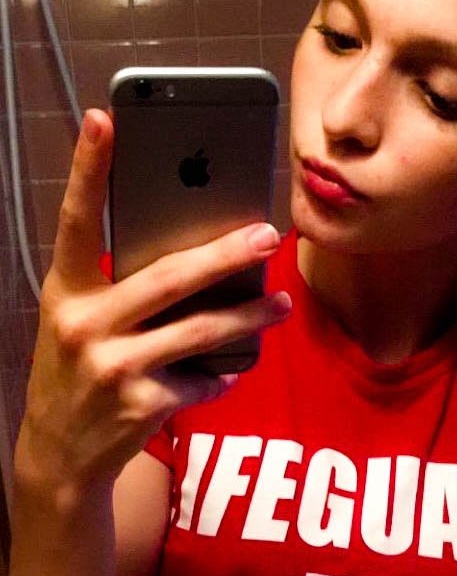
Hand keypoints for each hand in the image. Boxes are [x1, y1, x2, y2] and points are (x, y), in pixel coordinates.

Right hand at [17, 109, 290, 498]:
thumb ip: (117, 292)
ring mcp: (115, 368)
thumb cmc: (76, 376)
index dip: (90, 170)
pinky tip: (226, 372)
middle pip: (169, 278)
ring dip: (248, 316)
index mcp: (67, 293)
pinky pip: (202, 381)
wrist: (59, 456)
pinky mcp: (143, 405)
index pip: (76, 221)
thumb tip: (195, 264)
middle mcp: (86, 325)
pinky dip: (220, 376)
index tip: (106, 119)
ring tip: (279, 304)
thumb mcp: (79, 326)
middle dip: (225, 255)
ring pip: (201, 331)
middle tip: (267, 235)